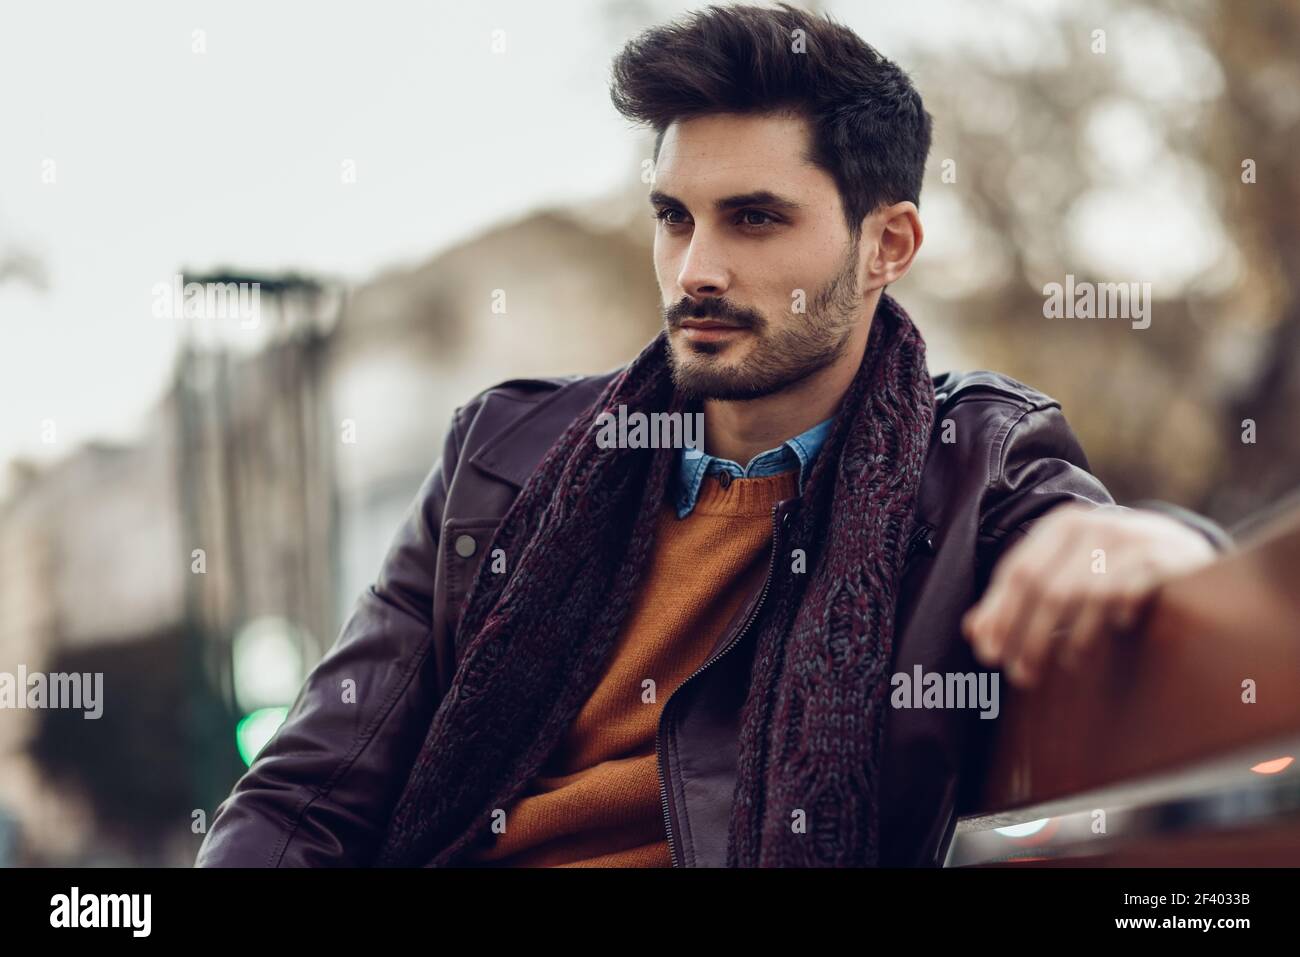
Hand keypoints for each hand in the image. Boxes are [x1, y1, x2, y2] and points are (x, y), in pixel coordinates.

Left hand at [962, 503, 1216, 688]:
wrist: (1181, 545)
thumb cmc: (1109, 565)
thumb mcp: (1062, 572)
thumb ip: (1017, 599)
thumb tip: (974, 633)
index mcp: (1060, 526)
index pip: (1017, 572)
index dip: (999, 614)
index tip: (988, 653)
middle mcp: (1092, 526)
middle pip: (1046, 587)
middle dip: (1027, 634)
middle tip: (1018, 673)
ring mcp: (1129, 538)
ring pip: (1082, 594)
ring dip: (1066, 638)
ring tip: (1056, 666)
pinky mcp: (1161, 557)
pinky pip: (1125, 594)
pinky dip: (1110, 620)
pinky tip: (1109, 635)